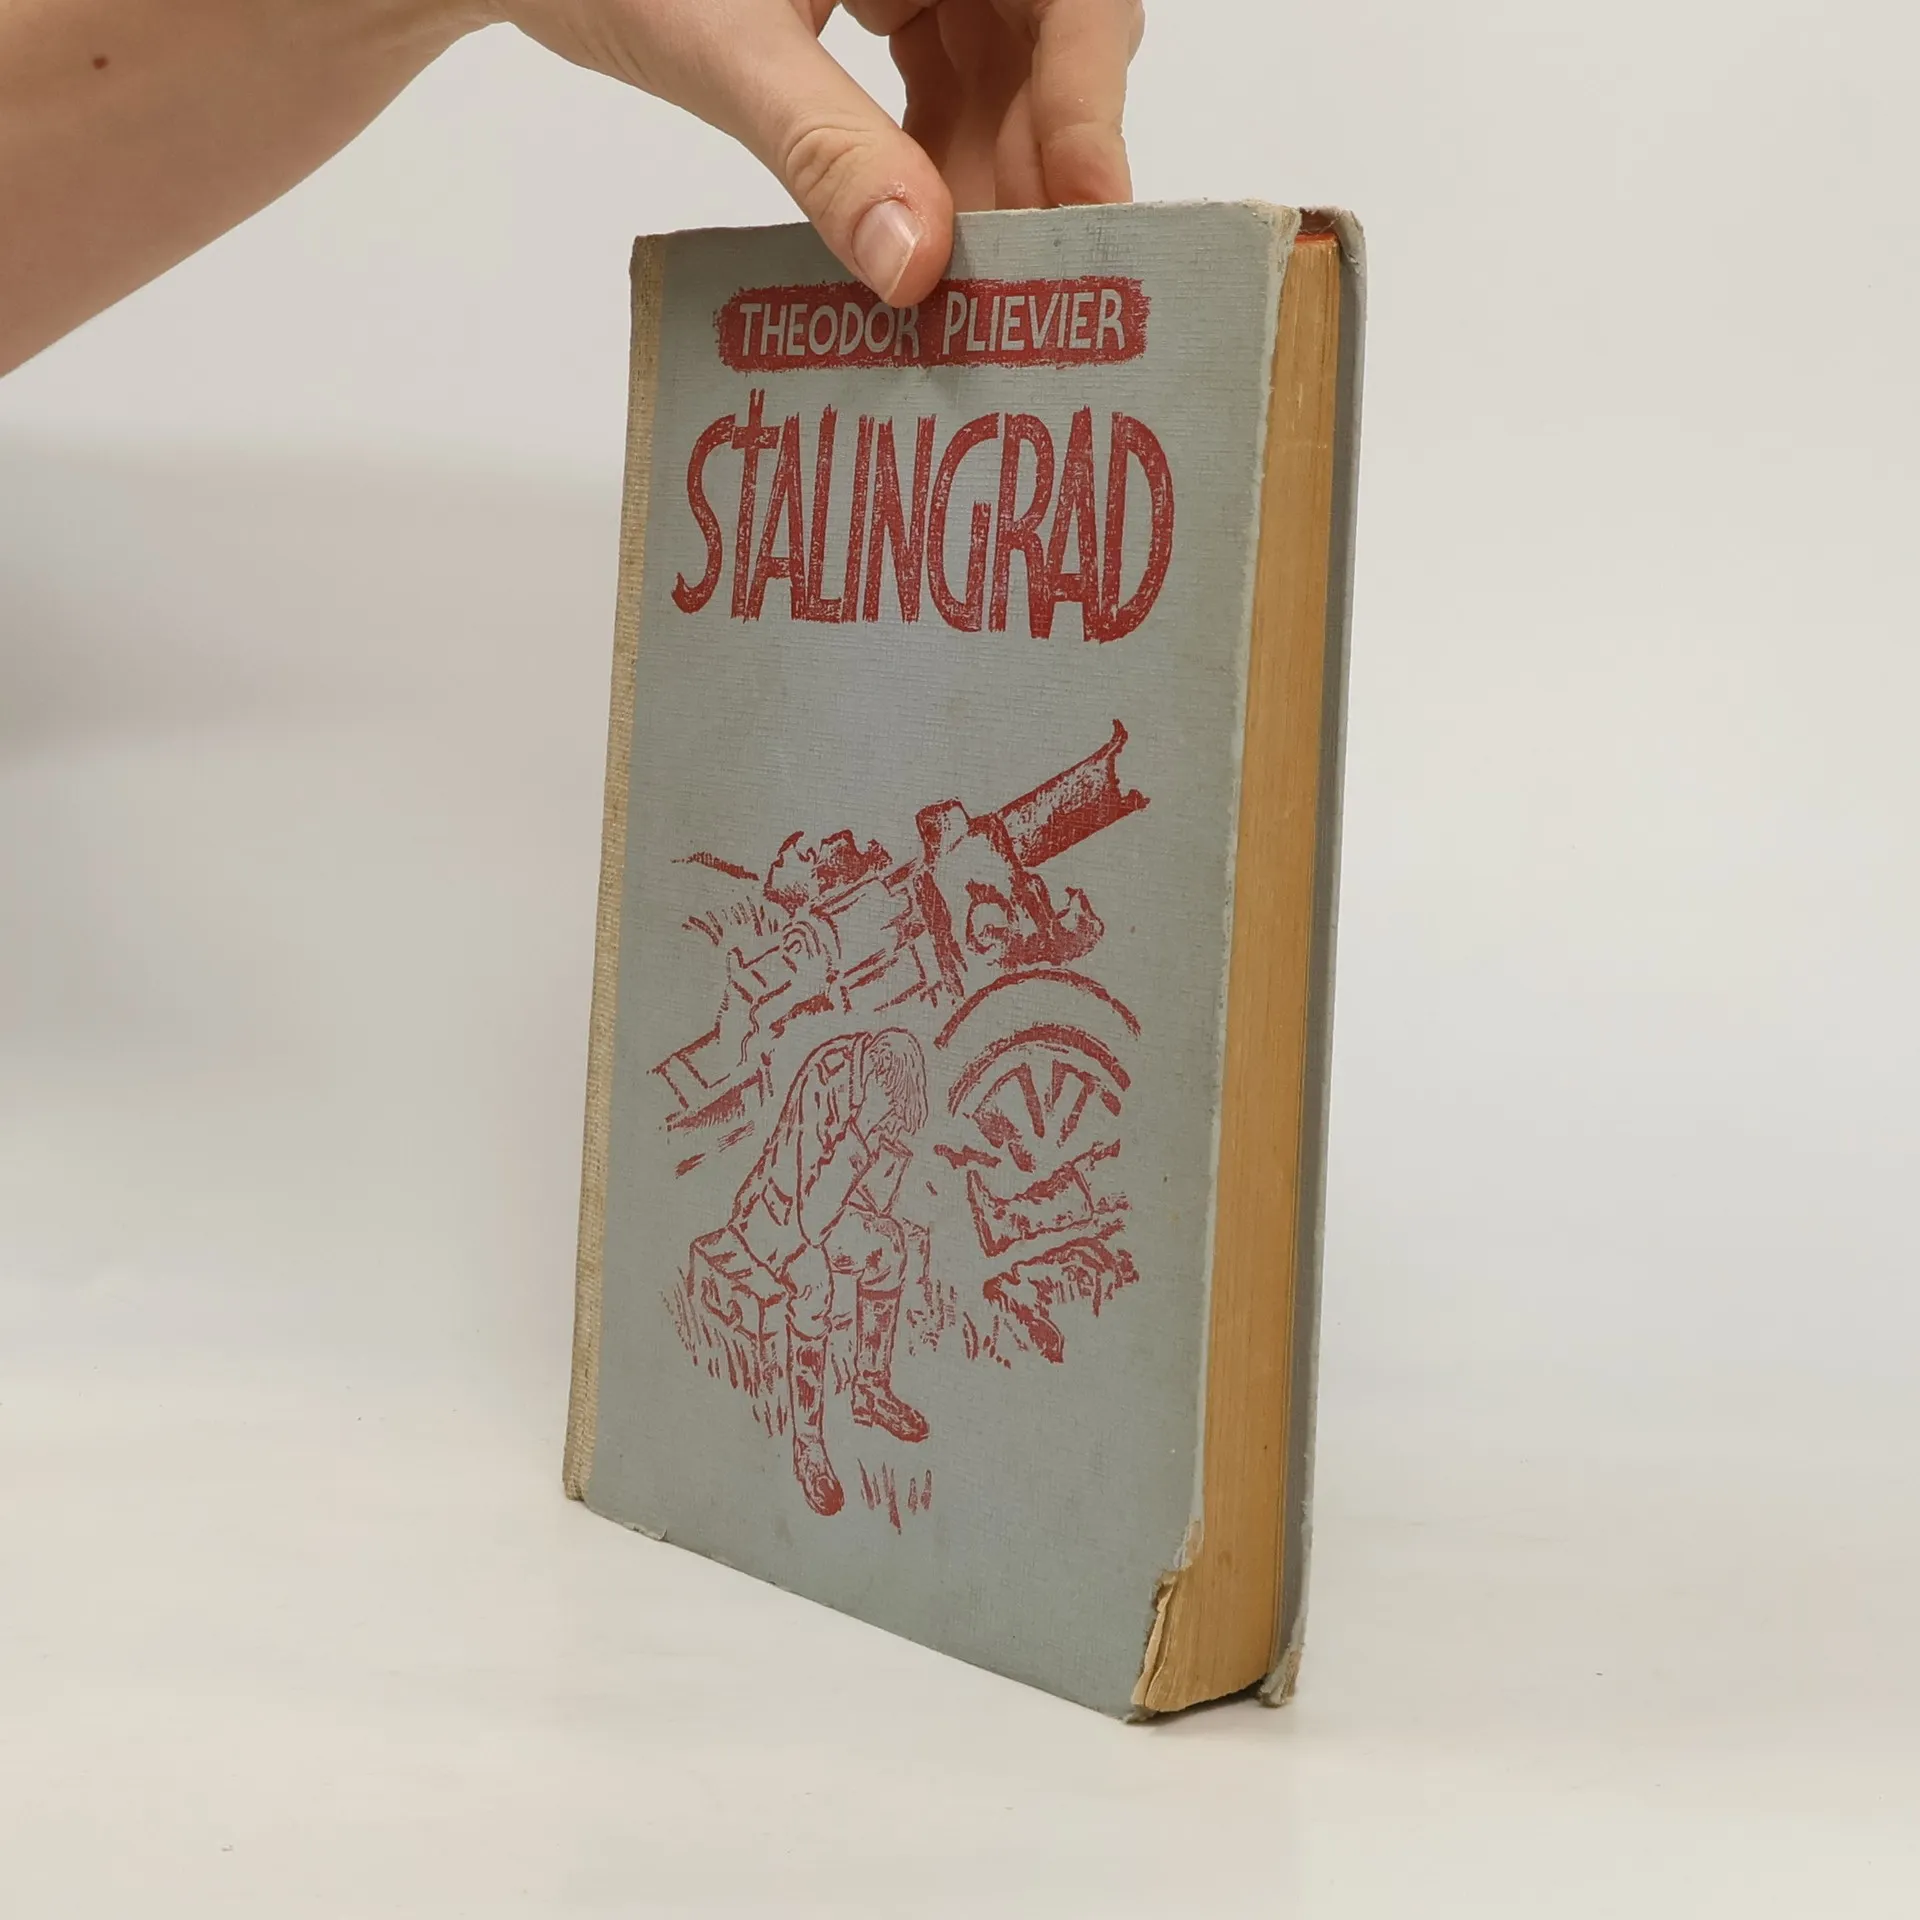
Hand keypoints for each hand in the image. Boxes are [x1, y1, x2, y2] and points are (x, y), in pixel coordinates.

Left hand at [495, 0, 1142, 307]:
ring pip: (996, 85)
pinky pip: (940, 96)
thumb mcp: (725, 42)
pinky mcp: (883, 6)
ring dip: (983, 191)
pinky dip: (929, 176)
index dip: (1091, 104)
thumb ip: (822, 149)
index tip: (1091, 213)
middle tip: (1025, 294)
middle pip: (1042, 52)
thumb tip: (914, 268)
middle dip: (1033, 173)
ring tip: (966, 296)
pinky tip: (910, 250)